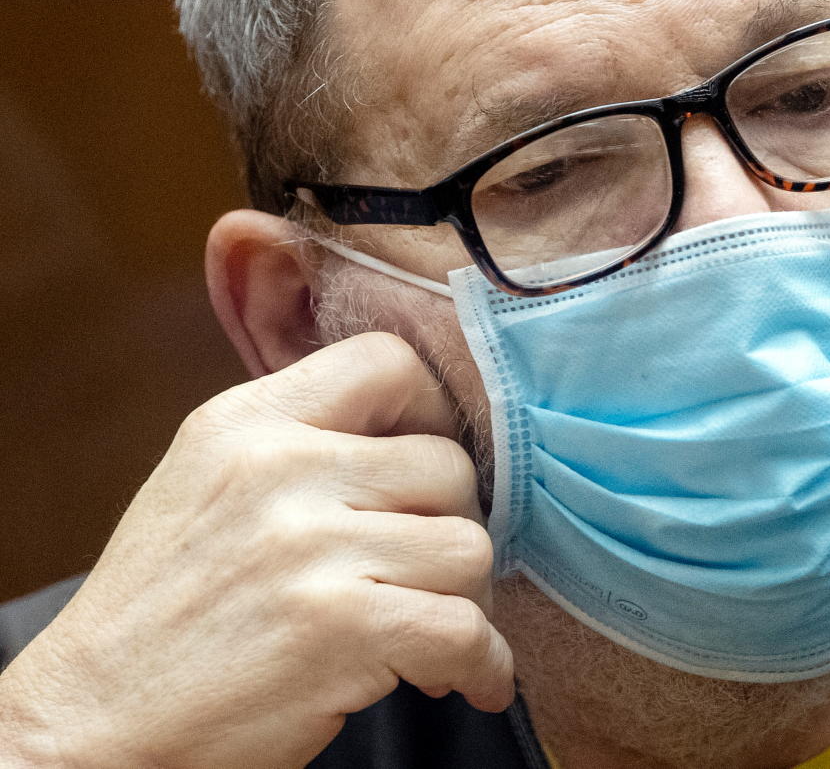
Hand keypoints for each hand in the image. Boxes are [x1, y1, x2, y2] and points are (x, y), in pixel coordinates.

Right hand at [0, 332, 512, 766]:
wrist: (92, 721)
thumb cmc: (163, 610)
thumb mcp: (208, 483)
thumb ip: (301, 442)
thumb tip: (421, 434)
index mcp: (247, 422)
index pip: (387, 362)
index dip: (433, 412)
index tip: (430, 471)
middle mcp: (280, 469)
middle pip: (448, 466)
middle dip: (454, 526)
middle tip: (429, 574)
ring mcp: (310, 547)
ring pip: (468, 547)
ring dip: (466, 598)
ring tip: (432, 631)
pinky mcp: (340, 628)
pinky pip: (466, 629)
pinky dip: (484, 664)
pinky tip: (467, 679)